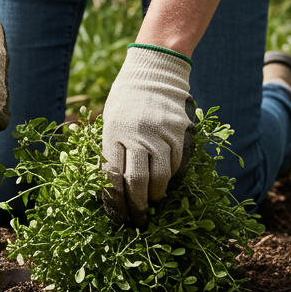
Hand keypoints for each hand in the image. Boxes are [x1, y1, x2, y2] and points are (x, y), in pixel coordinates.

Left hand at [101, 46, 196, 226]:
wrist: (154, 71)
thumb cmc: (126, 101)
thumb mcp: (110, 121)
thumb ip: (112, 150)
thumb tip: (113, 188)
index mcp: (113, 133)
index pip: (111, 178)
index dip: (115, 203)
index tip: (118, 218)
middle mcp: (137, 135)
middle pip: (136, 182)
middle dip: (136, 207)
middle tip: (138, 221)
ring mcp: (160, 134)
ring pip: (160, 177)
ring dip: (156, 195)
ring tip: (152, 201)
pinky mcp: (180, 133)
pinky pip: (177, 165)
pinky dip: (171, 179)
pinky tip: (166, 184)